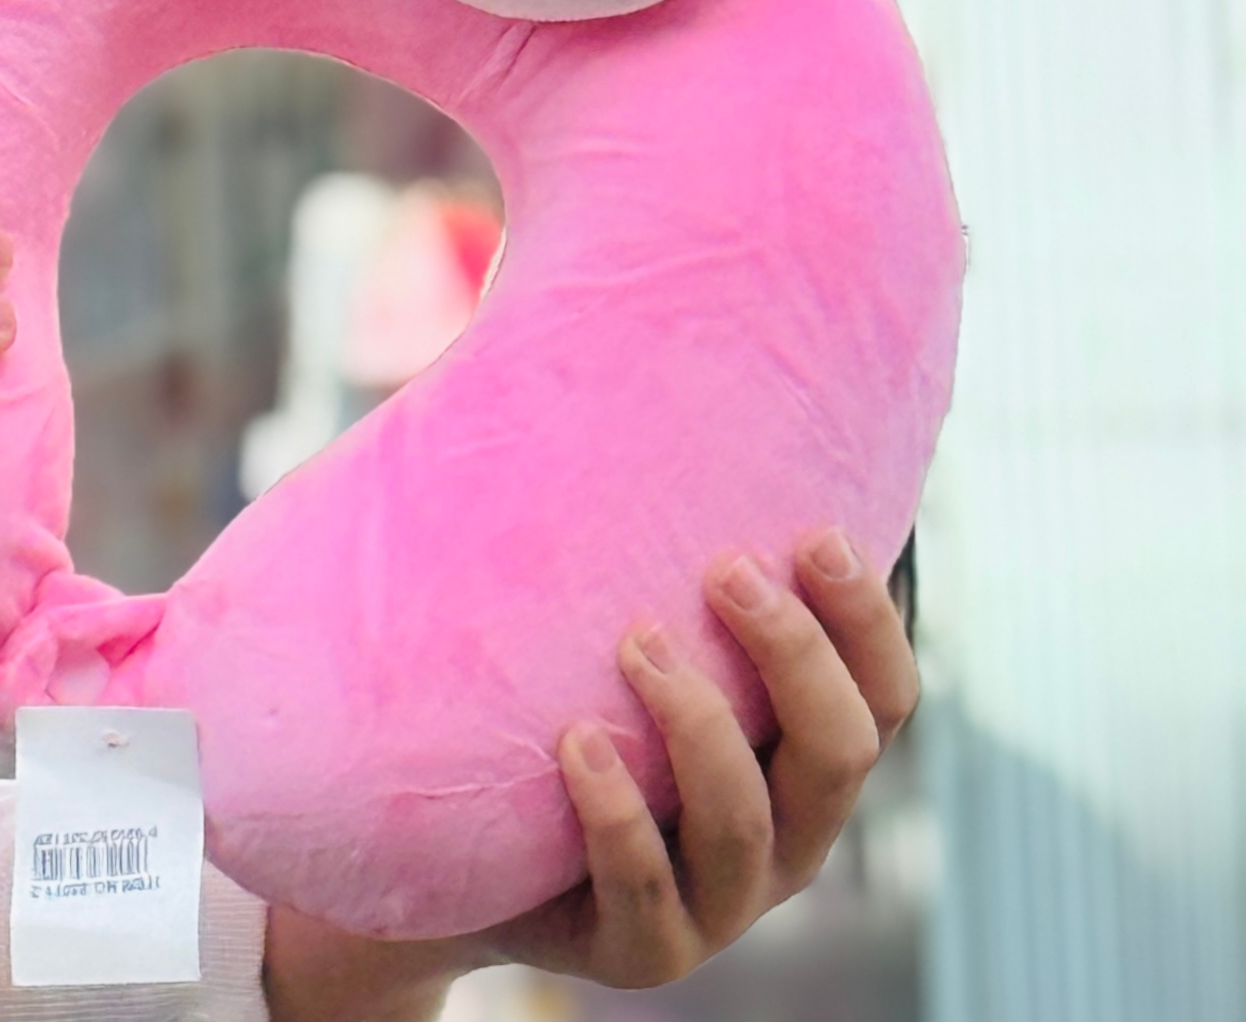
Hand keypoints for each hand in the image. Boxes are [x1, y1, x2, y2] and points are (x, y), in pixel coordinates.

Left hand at [485, 527, 917, 986]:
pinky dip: (617, 809)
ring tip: (636, 642)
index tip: (817, 534)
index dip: (867, 621)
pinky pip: (644, 885)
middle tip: (725, 569)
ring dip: (698, 720)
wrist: (480, 859)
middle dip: (792, 653)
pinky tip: (577, 742)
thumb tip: (673, 414)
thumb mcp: (640, 657)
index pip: (885, 697)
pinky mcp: (644, 950)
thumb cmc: (574, 722)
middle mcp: (787, 837)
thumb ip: (675, 574)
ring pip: (744, 817)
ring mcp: (720, 904)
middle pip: (840, 750)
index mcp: (807, 763)